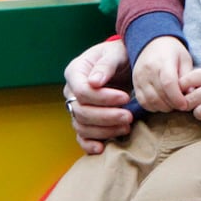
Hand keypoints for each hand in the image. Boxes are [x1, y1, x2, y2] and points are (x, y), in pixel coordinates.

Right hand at [64, 38, 133, 154]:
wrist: (124, 63)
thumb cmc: (119, 55)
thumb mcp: (115, 53)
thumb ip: (106, 65)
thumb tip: (95, 82)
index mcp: (75, 72)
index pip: (82, 91)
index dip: (103, 98)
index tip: (125, 97)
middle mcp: (71, 91)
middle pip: (82, 111)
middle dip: (107, 116)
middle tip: (129, 116)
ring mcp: (75, 107)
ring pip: (82, 126)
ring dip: (104, 130)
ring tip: (126, 127)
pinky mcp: (84, 120)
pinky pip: (81, 136)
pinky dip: (89, 144)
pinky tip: (102, 148)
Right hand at [131, 37, 191, 112]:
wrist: (152, 42)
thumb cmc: (173, 51)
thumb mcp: (184, 59)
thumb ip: (187, 76)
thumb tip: (190, 95)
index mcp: (163, 61)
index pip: (168, 83)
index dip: (177, 97)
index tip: (185, 105)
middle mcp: (148, 70)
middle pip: (159, 95)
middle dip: (172, 105)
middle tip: (181, 106)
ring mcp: (139, 77)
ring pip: (150, 100)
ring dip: (163, 108)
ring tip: (173, 105)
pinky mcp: (134, 84)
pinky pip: (142, 101)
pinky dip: (152, 107)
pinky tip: (162, 105)